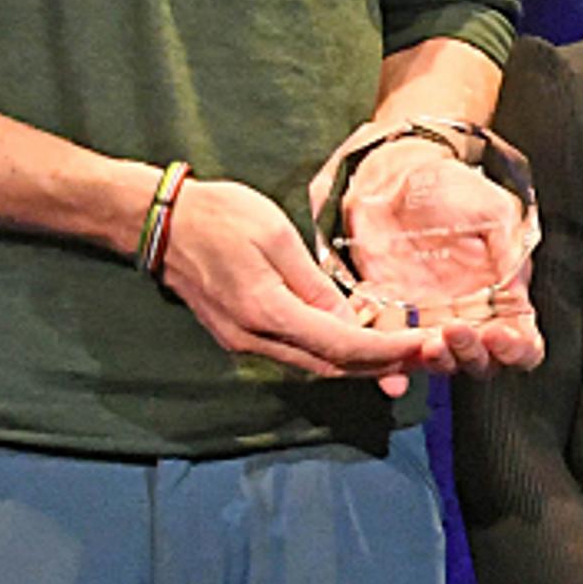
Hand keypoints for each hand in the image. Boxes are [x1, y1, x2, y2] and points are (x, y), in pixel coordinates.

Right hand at [152, 172, 453, 389]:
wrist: (158, 223)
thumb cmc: (219, 217)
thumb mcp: (276, 237)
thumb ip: (315, 284)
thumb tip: (351, 319)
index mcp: (267, 312)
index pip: (342, 346)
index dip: (388, 351)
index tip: (424, 347)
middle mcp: (255, 339)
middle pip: (331, 366)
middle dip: (382, 365)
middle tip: (424, 359)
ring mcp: (244, 342)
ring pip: (314, 365)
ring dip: (359, 363)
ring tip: (401, 354)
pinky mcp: (239, 336)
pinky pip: (296, 353)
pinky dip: (331, 352)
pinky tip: (357, 337)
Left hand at [319, 128, 544, 376]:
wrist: (395, 173)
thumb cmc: (451, 186)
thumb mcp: (494, 212)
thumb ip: (510, 252)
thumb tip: (518, 291)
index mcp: (503, 295)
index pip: (522, 342)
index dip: (515, 349)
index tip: (498, 334)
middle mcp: (469, 314)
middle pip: (481, 362)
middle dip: (471, 355)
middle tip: (455, 331)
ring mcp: (428, 318)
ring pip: (441, 362)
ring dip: (437, 363)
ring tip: (427, 342)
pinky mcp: (388, 314)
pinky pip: (390, 352)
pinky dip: (389, 371)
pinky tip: (391, 375)